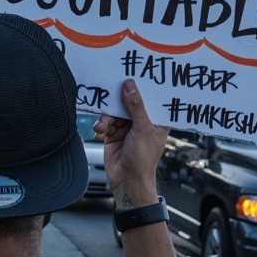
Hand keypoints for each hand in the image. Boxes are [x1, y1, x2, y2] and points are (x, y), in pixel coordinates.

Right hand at [93, 79, 168, 206]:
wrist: (126, 182)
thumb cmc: (143, 160)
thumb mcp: (142, 129)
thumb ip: (135, 107)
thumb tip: (130, 86)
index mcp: (156, 119)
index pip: (150, 97)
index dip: (142, 87)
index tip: (132, 74)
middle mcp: (142, 121)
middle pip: (128, 102)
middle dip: (117, 103)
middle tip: (109, 99)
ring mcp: (127, 127)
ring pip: (114, 112)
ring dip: (106, 119)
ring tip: (103, 127)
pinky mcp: (114, 134)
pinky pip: (105, 123)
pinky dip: (101, 126)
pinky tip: (100, 133)